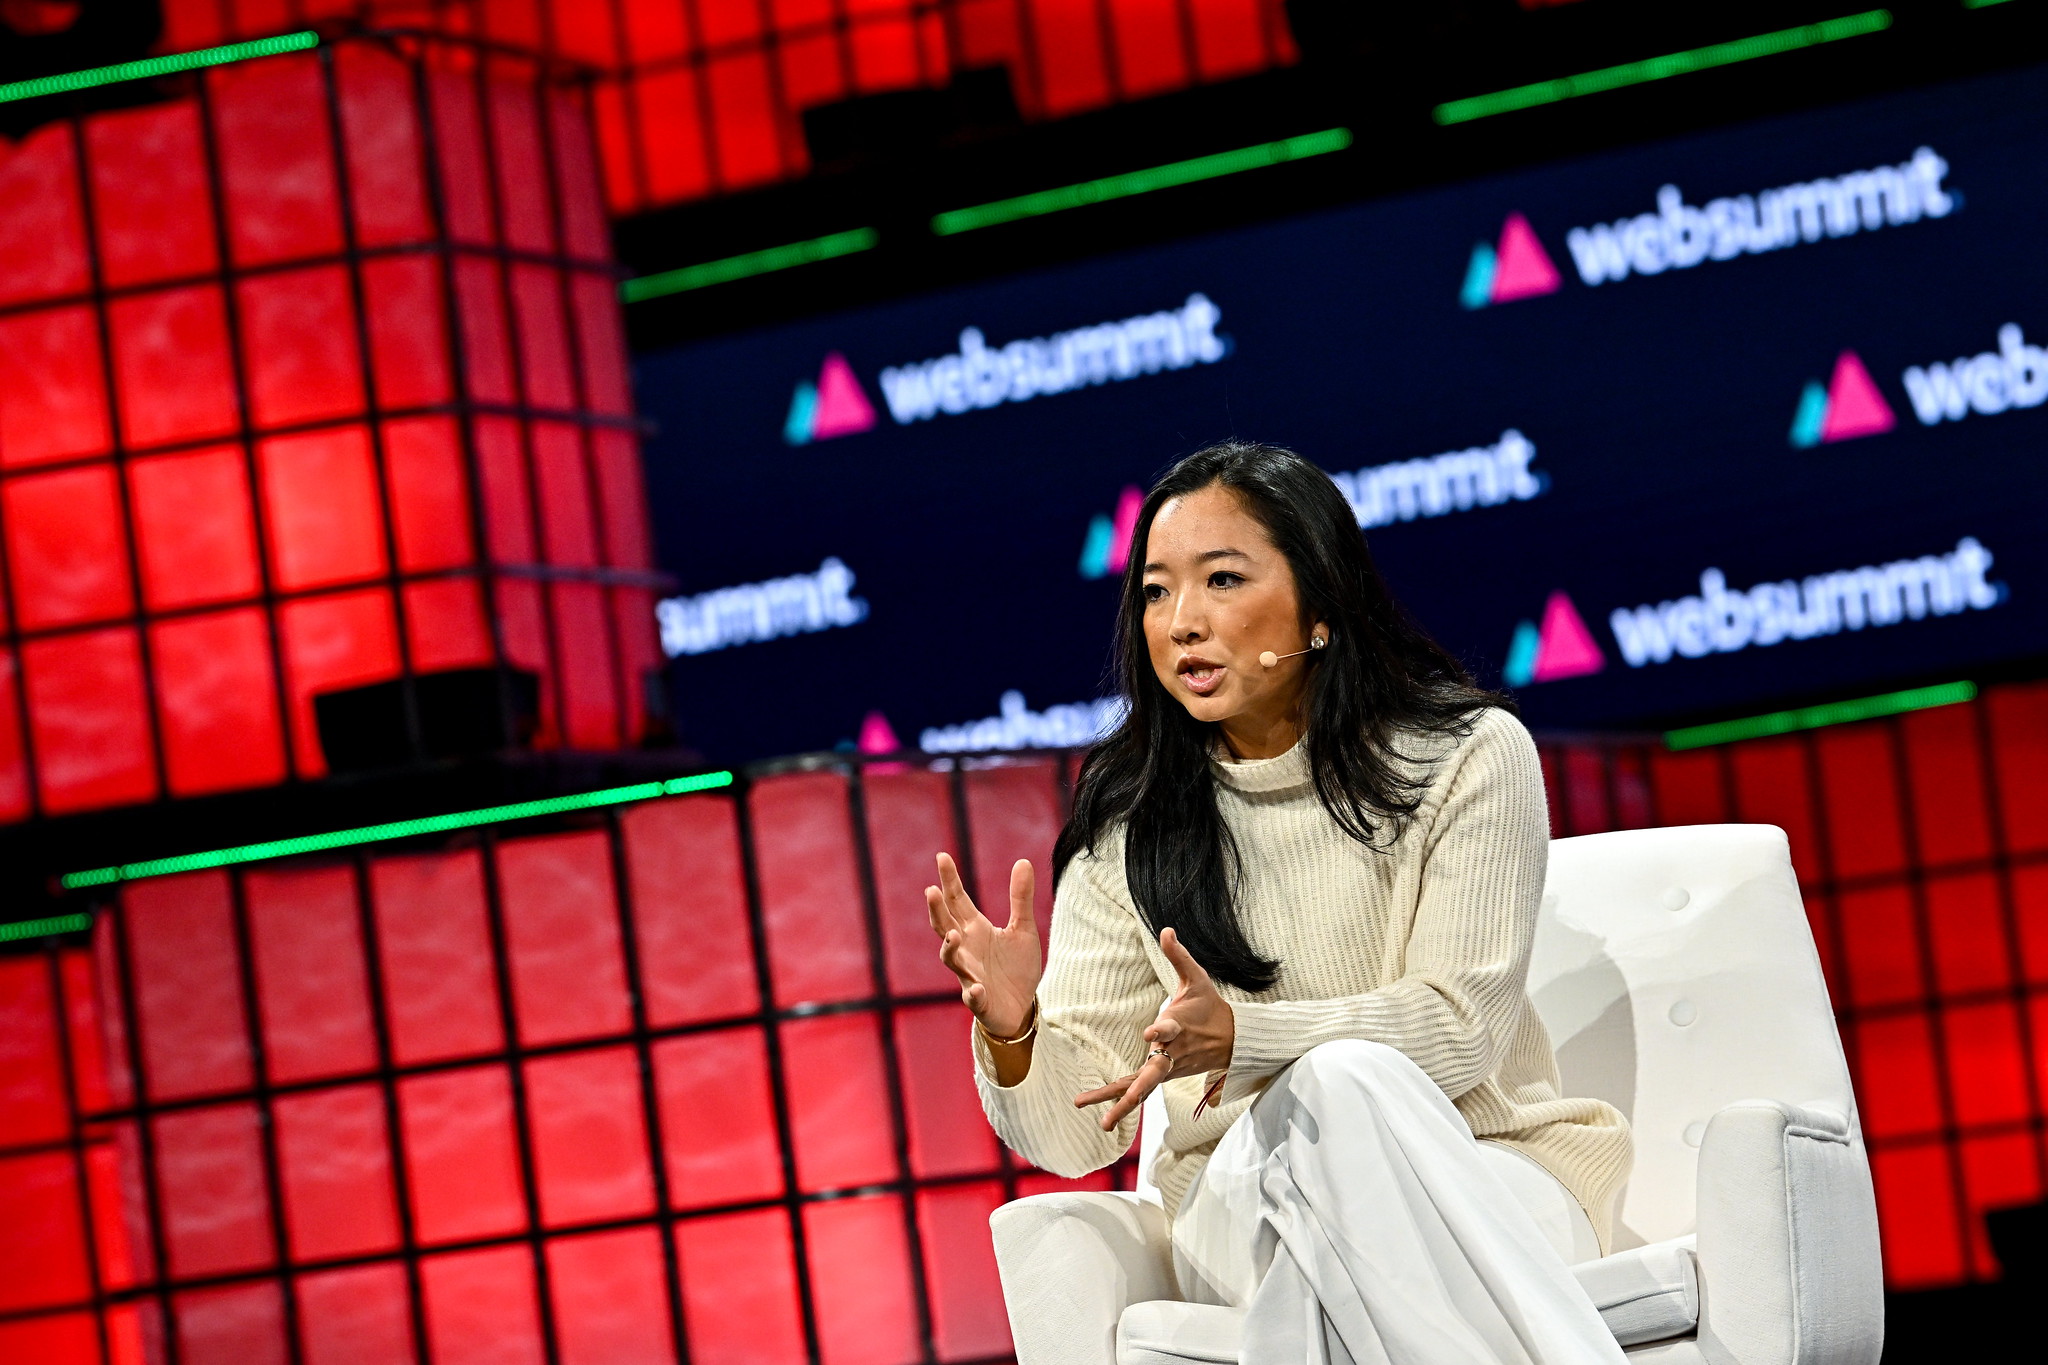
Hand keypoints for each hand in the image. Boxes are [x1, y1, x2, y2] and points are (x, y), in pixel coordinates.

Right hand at [927, 853, 1041, 1037]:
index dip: (949, 879)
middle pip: (944, 925)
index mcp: (975, 929)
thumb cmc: (1016, 966)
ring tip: (952, 936)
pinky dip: (974, 992)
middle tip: (932, 891)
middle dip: (937, 910)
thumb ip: (1020, 898)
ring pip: (951, 959)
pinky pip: (972, 996)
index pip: (957, 900)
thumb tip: (1023, 860)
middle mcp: (966, 949)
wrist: (1021, 1008)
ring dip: (949, 948)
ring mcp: (969, 974)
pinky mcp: (979, 1000)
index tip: (942, 856)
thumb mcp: (1023, 928)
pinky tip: (978, 988)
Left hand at [1074, 927, 1233, 1130]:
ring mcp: (1168, 1068)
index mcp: (1180, 1026)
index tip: (1149, 1032)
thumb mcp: (1197, 979)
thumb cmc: (1209, 1006)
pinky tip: (1099, 1115)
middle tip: (1121, 1104)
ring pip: (1143, 1089)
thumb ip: (1178, 956)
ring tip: (1099, 1123)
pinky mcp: (1163, 1075)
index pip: (1169, 1028)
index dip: (1160, 1029)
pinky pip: (1138, 1089)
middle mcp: (1173, 1052)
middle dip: (1136, 1090)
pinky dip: (1119, 1101)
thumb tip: (1165, 928)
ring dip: (1120, 1105)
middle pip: (1154, 1073)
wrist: (1231, 1039)